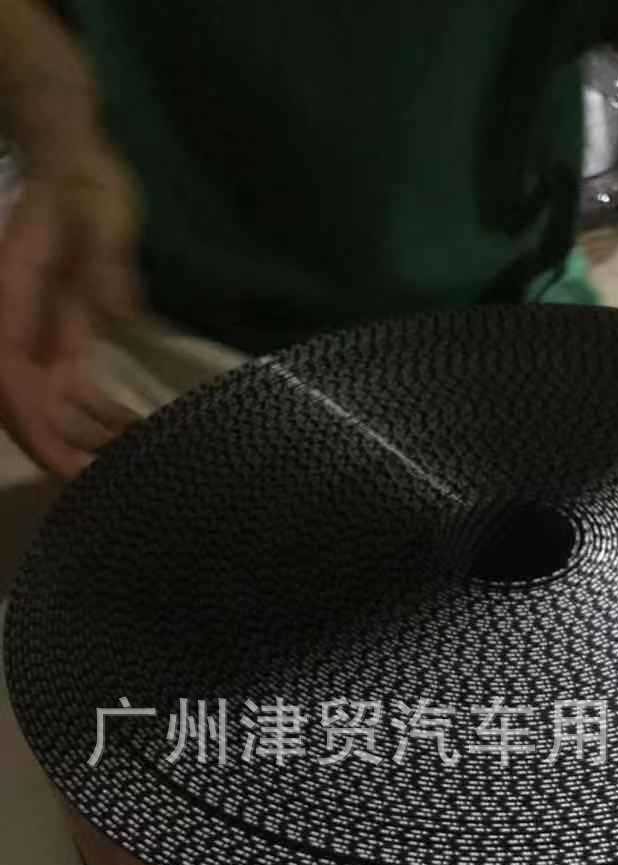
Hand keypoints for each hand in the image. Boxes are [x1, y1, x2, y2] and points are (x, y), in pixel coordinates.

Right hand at [0, 135, 141, 476]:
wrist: (69, 162)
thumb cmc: (80, 183)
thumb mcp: (94, 214)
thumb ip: (103, 264)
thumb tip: (119, 312)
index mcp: (9, 299)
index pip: (11, 378)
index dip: (36, 432)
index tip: (70, 470)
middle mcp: (14, 328)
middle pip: (30, 408)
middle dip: (70, 454)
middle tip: (122, 489)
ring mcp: (36, 339)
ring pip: (55, 409)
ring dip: (93, 442)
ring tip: (145, 465)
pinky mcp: (60, 341)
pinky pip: (76, 394)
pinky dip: (106, 418)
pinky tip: (144, 434)